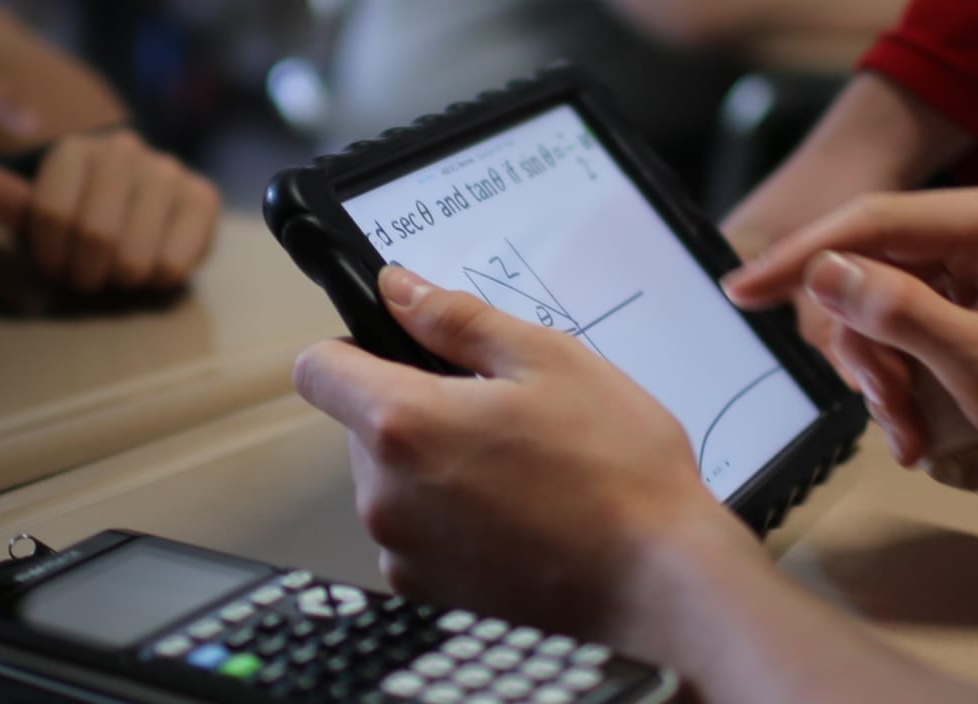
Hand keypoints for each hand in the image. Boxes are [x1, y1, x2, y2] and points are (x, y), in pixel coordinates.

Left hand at [0, 130, 219, 292]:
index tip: (53, 264)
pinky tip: (152, 261)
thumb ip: (13, 205)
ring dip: (120, 279)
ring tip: (118, 268)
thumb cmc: (78, 220)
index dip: (48, 255)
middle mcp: (124, 149)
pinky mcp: (203, 196)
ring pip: (134, 256)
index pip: (50, 213)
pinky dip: (156, 279)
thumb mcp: (37, 218)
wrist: (135, 212)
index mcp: (75, 149)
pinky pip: (173, 263)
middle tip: (87, 275)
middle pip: (95, 235)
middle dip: (85, 273)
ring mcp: (167, 170)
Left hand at [293, 266, 750, 628]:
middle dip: (414, 412)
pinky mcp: (426, 593)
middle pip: (362, 429)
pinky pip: (417, 536)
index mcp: (403, 425)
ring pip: (393, 484)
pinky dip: (452, 523)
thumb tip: (398, 290)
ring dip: (435, 470)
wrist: (659, 586)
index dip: (351, 348)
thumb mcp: (549, 362)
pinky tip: (519, 520)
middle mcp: (384, 496)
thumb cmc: (617, 473)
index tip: (397, 351)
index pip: (318, 370)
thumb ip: (458, 320)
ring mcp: (401, 552)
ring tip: (520, 474)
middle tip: (498, 416)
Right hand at [720, 185, 977, 503]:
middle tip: (878, 407)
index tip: (742, 291)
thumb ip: (897, 310)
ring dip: (885, 374)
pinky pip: (916, 327)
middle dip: (864, 346)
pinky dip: (907, 378)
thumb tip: (823, 272)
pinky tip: (918, 428)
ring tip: (907, 432)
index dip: (802, 257)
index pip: (873, 221)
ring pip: (889, 305)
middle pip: (876, 267)